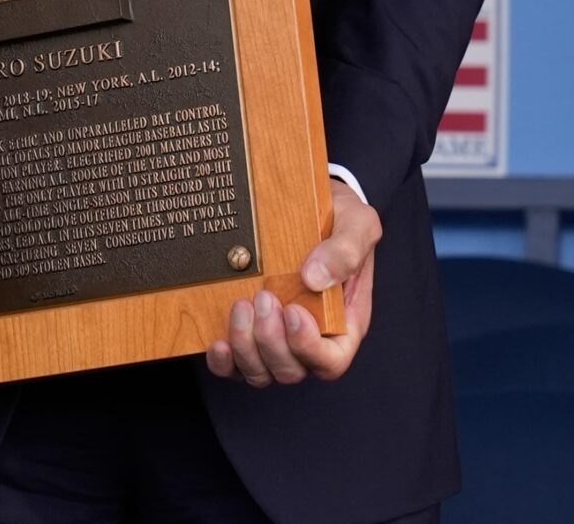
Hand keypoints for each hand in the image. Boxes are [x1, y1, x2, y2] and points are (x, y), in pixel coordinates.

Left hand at [205, 178, 379, 385]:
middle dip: (271, 341)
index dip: (309, 349)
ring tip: (240, 306)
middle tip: (263, 297)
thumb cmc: (339, 219)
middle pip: (291, 370)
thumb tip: (314, 278)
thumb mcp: (357, 224)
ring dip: (246, 348)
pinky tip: (217, 341)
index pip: (331, 362)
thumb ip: (345, 250)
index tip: (293, 311)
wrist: (305, 202)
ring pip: (260, 372)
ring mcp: (277, 338)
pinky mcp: (249, 331)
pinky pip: (234, 366)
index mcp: (343, 323)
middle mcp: (309, 339)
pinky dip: (224, 362)